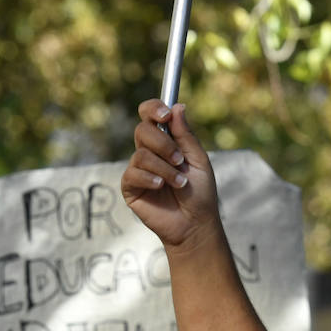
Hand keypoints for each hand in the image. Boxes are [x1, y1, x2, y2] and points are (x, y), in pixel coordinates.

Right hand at [121, 100, 222, 250]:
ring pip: (141, 154)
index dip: (154, 109)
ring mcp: (138, 169)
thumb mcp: (198, 160)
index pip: (150, 115)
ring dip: (164, 168)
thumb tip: (177, 106)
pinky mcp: (130, 187)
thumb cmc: (199, 193)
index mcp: (165, 141)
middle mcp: (149, 152)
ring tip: (179, 183)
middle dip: (163, 143)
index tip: (165, 115)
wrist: (195, 224)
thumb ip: (186, 135)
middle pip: (142, 130)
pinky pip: (133, 173)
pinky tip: (161, 187)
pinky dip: (150, 178)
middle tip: (179, 160)